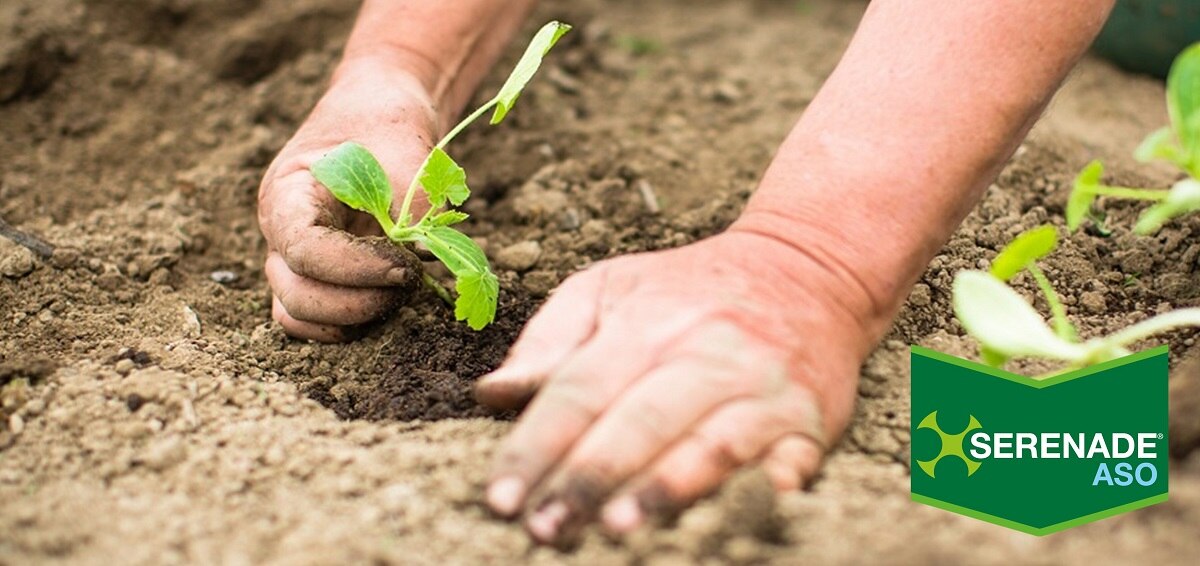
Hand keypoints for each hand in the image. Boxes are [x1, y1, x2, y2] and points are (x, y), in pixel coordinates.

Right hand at [258, 59, 437, 341]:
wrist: (377, 115)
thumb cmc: (387, 128)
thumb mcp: (408, 156)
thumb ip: (416, 210)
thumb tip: (429, 263)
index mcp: (287, 193)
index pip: (304, 250)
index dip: (357, 269)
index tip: (407, 267)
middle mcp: (277, 232)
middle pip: (296, 295)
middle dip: (360, 301)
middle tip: (411, 280)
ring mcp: (290, 258)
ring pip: (298, 315)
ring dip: (353, 317)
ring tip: (401, 289)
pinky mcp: (313, 276)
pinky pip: (313, 319)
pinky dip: (348, 324)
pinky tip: (389, 300)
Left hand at [475, 230, 876, 544]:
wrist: (806, 268)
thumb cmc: (687, 290)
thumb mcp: (610, 288)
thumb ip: (549, 341)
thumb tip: (490, 395)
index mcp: (646, 323)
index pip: (579, 389)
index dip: (536, 445)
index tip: (501, 496)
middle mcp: (705, 353)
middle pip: (640, 421)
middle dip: (590, 478)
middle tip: (546, 527)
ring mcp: (762, 388)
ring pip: (712, 444)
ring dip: (667, 488)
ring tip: (619, 529)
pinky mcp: (809, 419)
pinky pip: (788, 459)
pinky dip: (764, 489)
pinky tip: (735, 515)